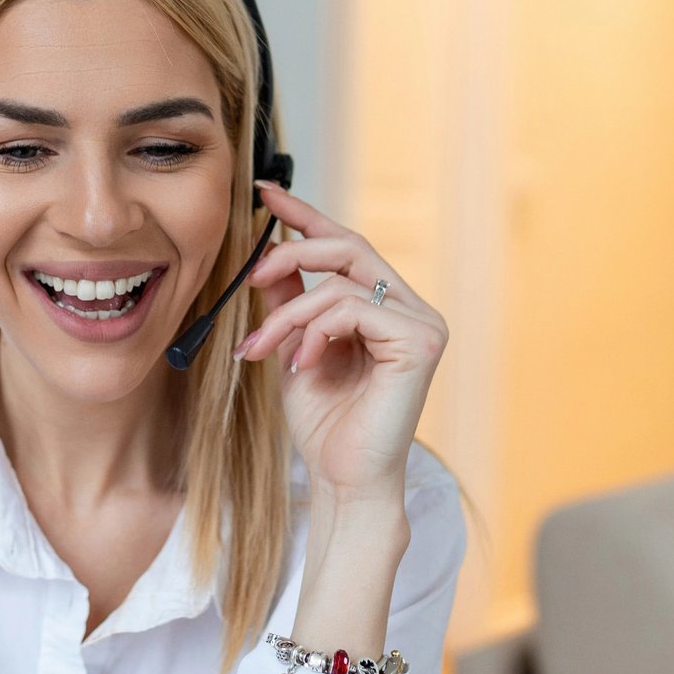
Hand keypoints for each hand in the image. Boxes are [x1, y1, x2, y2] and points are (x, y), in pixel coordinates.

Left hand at [234, 179, 447, 501]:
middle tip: (251, 274)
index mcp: (387, 308)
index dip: (307, 215)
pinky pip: (352, 310)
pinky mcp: (420, 343)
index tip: (265, 193)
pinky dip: (314, 331)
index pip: (347, 246)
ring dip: (288, 314)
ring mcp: (422, 324)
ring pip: (341, 283)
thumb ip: (290, 303)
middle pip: (350, 246)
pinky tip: (302, 364)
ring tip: (263, 348)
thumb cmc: (325, 425)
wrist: (342, 480)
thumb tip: (269, 256)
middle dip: (292, 251)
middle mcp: (412, 309)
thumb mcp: (295, 348)